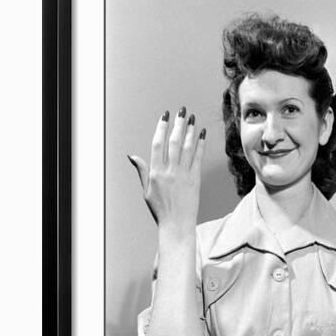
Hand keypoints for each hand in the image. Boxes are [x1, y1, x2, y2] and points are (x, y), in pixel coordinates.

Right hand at [128, 107, 205, 232]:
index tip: (166, 116)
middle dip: (178, 124)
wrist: (176, 224)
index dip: (162, 128)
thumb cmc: (160, 210)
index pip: (157, 144)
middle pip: (174, 142)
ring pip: (186, 148)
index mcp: (155, 173)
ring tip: (193, 118)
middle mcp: (169, 172)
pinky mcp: (195, 180)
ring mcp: (183, 175)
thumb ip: (142, 171)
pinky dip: (200, 145)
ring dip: (190, 131)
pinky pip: (198, 158)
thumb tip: (132, 156)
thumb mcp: (146, 190)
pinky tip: (202, 134)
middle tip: (182, 111)